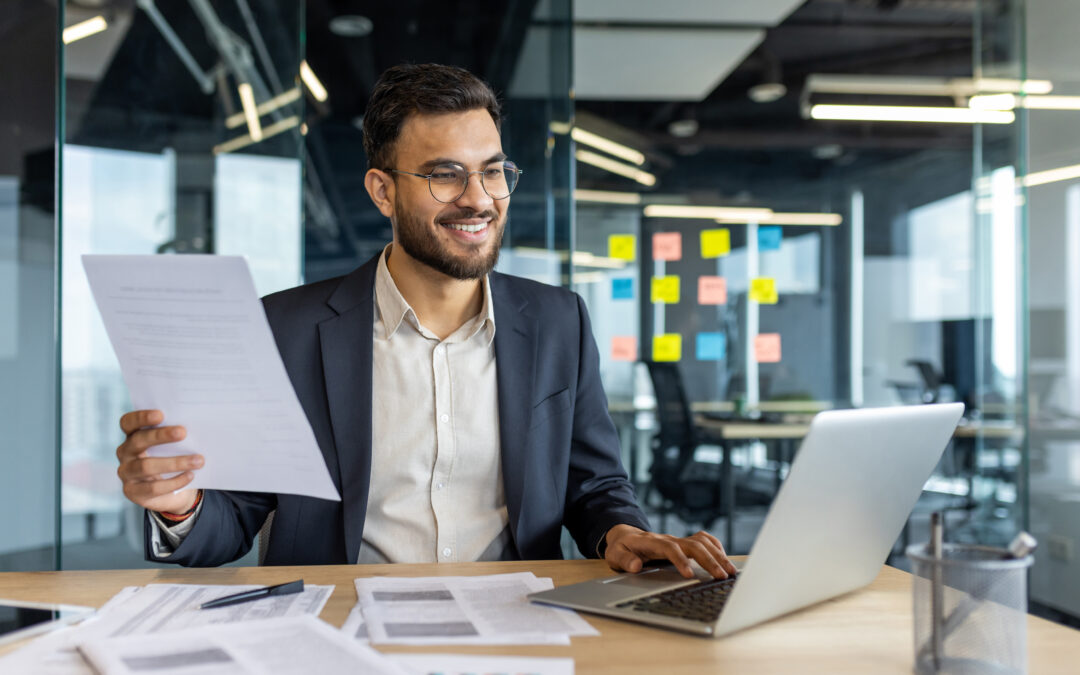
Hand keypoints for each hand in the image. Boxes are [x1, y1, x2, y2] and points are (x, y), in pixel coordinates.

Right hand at [116, 409, 202, 513]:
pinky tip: (190, 476)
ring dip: (175, 462)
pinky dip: (174, 482)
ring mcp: (126, 472)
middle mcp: (125, 452)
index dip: (141, 417)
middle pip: (138, 440)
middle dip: (161, 435)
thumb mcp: (175, 445)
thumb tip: (199, 424)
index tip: (161, 414)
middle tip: (183, 432)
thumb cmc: (175, 458)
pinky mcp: (132, 491)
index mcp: (133, 435)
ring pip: (146, 466)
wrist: (174, 493)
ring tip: (198, 460)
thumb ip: (177, 435)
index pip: (128, 422)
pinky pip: (153, 487)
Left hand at [604, 524, 737, 578]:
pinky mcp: (684, 542)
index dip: (681, 560)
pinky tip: (724, 560)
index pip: (670, 548)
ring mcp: (678, 539)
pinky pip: (704, 540)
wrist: (625, 537)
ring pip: (702, 542)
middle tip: (721, 577)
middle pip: (693, 545)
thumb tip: (636, 565)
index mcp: (652, 542)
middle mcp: (669, 539)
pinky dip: (716, 548)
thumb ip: (624, 560)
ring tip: (730, 572)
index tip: (690, 575)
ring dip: (718, 555)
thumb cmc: (621, 548)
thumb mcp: (615, 555)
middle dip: (709, 560)